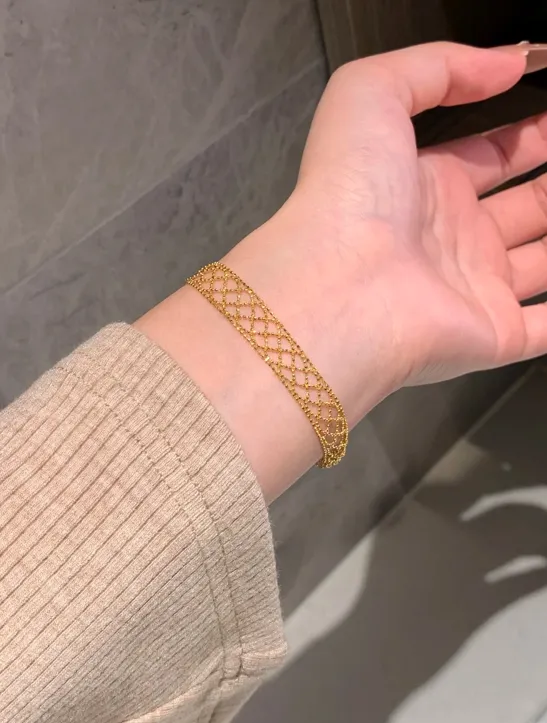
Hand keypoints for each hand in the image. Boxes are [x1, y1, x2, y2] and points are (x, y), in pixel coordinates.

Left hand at [231, 43, 546, 404]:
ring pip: (539, 263)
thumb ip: (437, 67)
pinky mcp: (493, 335)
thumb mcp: (372, 95)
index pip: (486, 156)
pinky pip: (544, 326)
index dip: (525, 137)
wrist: (342, 286)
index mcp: (425, 184)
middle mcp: (452, 238)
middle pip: (521, 207)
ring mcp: (473, 289)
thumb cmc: (352, 189)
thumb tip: (509, 62)